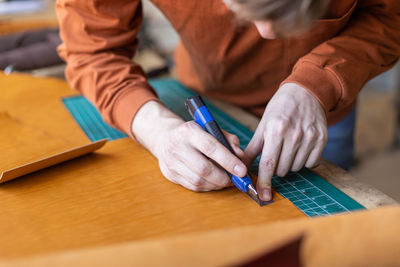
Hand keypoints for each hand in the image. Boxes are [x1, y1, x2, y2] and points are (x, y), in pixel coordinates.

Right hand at [132, 101, 246, 191]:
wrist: (164, 137)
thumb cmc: (193, 134)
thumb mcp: (210, 128)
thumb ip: (228, 140)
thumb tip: (240, 157)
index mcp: (189, 131)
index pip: (210, 147)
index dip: (228, 160)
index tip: (242, 170)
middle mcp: (177, 146)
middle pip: (203, 168)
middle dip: (223, 177)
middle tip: (235, 179)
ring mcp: (171, 162)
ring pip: (198, 180)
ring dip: (216, 184)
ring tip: (226, 181)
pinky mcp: (170, 175)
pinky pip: (192, 186)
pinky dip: (207, 187)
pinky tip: (214, 182)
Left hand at [244, 83, 327, 200]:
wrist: (306, 92)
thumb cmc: (280, 108)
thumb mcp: (263, 124)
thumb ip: (252, 148)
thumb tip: (240, 166)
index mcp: (276, 130)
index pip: (268, 164)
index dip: (264, 182)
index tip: (263, 196)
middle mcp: (294, 135)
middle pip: (282, 169)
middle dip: (275, 167)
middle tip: (274, 153)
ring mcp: (310, 137)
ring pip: (296, 168)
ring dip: (289, 163)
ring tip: (287, 146)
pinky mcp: (321, 139)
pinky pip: (311, 163)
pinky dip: (303, 160)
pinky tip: (300, 147)